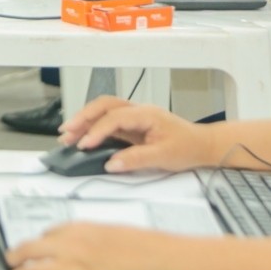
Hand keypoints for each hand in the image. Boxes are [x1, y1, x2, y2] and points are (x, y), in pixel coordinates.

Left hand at [3, 223, 180, 269]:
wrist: (161, 262)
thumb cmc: (145, 247)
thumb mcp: (110, 232)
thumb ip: (89, 237)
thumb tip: (76, 244)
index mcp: (79, 228)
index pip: (48, 233)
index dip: (36, 244)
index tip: (31, 249)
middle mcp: (71, 245)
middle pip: (30, 250)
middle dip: (14, 258)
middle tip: (9, 263)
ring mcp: (74, 268)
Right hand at [58, 96, 215, 172]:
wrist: (204, 145)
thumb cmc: (188, 147)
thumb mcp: (164, 157)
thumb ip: (136, 159)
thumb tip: (111, 163)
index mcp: (146, 114)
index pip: (114, 118)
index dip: (97, 131)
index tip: (85, 145)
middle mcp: (138, 111)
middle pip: (103, 106)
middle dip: (82, 117)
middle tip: (66, 132)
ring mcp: (134, 116)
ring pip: (103, 110)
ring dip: (84, 119)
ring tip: (68, 134)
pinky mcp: (132, 125)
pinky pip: (107, 120)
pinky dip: (92, 126)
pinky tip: (83, 135)